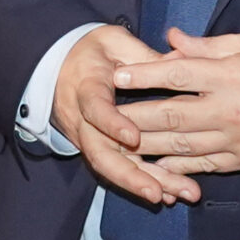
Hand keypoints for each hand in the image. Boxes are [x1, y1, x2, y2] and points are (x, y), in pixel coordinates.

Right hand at [51, 24, 198, 208]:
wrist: (59, 64)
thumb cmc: (93, 51)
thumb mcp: (115, 42)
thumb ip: (144, 55)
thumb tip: (180, 61)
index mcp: (85, 86)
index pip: (95, 108)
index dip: (112, 123)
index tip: (133, 136)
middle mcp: (81, 119)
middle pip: (100, 153)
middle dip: (130, 176)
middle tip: (159, 192)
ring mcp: (87, 137)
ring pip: (110, 167)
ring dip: (141, 185)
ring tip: (173, 197)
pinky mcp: (97, 146)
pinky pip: (116, 168)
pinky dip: (140, 182)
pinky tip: (167, 195)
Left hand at [108, 28, 239, 173]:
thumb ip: (210, 46)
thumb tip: (173, 39)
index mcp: (232, 75)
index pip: (178, 73)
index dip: (145, 74)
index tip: (118, 74)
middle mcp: (228, 110)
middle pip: (170, 114)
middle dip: (132, 115)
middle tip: (103, 113)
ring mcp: (233, 139)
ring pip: (179, 145)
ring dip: (145, 144)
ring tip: (117, 140)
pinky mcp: (239, 160)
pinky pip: (199, 166)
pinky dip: (173, 166)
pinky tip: (152, 162)